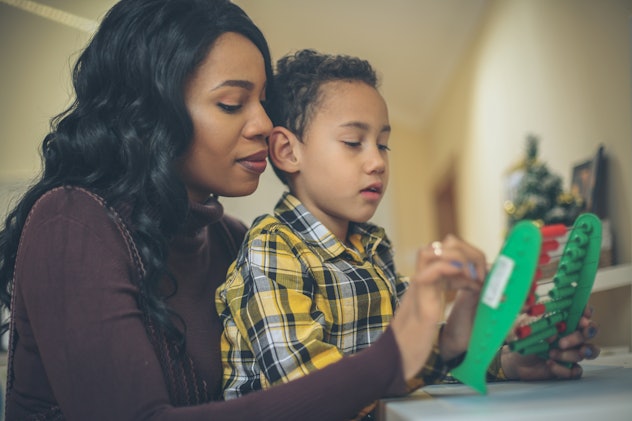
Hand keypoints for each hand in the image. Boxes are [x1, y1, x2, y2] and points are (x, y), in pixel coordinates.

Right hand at [391, 235, 484, 379]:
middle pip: (437, 247)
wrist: (400, 357)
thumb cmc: (420, 339)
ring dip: (456, 258)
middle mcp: (421, 282)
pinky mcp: (420, 303)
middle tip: (480, 274)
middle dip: (465, 252)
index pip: (444, 252)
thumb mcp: (441, 311)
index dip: (466, 257)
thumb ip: (453, 293)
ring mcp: (418, 289)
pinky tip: (467, 283)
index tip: (482, 277)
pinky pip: (427, 274)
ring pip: (429, 253)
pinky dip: (448, 270)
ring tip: (473, 277)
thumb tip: (477, 282)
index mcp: (428, 283)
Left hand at [501, 306, 599, 379]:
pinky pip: (576, 371)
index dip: (586, 314)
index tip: (582, 318)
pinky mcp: (569, 368)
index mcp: (564, 321)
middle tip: (562, 342)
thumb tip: (558, 326)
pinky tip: (549, 364)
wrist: (516, 359)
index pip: (582, 314)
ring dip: (569, 354)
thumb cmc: (523, 337)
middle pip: (589, 333)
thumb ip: (541, 320)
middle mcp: (572, 336)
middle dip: (578, 337)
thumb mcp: (526, 324)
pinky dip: (563, 368)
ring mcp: (572, 352)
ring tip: (551, 353)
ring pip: (585, 353)